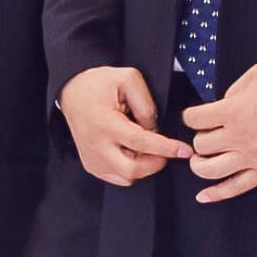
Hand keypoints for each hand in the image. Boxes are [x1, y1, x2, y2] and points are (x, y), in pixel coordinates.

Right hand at [59, 65, 188, 184]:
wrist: (72, 92)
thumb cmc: (98, 85)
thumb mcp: (128, 79)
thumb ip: (146, 104)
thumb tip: (155, 129)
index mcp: (105, 124)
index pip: (140, 143)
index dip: (166, 149)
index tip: (184, 151)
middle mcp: (97, 145)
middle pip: (132, 170)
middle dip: (155, 164)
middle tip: (164, 151)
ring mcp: (92, 158)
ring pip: (126, 177)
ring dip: (142, 166)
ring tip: (145, 147)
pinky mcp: (91, 165)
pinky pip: (117, 177)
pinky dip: (130, 170)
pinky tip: (132, 153)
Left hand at [185, 62, 256, 202]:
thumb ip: (233, 89)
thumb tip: (222, 102)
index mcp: (234, 111)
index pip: (194, 119)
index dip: (191, 115)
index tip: (196, 115)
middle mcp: (239, 136)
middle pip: (200, 145)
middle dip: (198, 138)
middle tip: (206, 134)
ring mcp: (253, 157)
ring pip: (210, 170)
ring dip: (200, 165)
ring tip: (202, 158)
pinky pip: (236, 188)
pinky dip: (217, 194)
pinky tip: (204, 196)